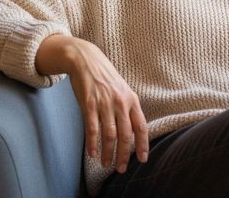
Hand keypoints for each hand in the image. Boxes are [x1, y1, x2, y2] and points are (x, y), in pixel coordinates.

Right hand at [36, 35, 148, 171]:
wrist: (86, 60)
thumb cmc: (105, 77)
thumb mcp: (122, 90)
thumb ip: (128, 108)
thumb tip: (132, 131)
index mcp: (132, 100)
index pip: (141, 127)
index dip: (142, 145)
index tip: (142, 159)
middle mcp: (120, 103)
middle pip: (125, 135)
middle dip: (123, 155)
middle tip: (120, 169)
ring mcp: (104, 103)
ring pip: (109, 135)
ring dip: (108, 153)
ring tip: (106, 164)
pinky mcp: (89, 104)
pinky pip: (92, 129)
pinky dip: (93, 143)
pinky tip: (93, 153)